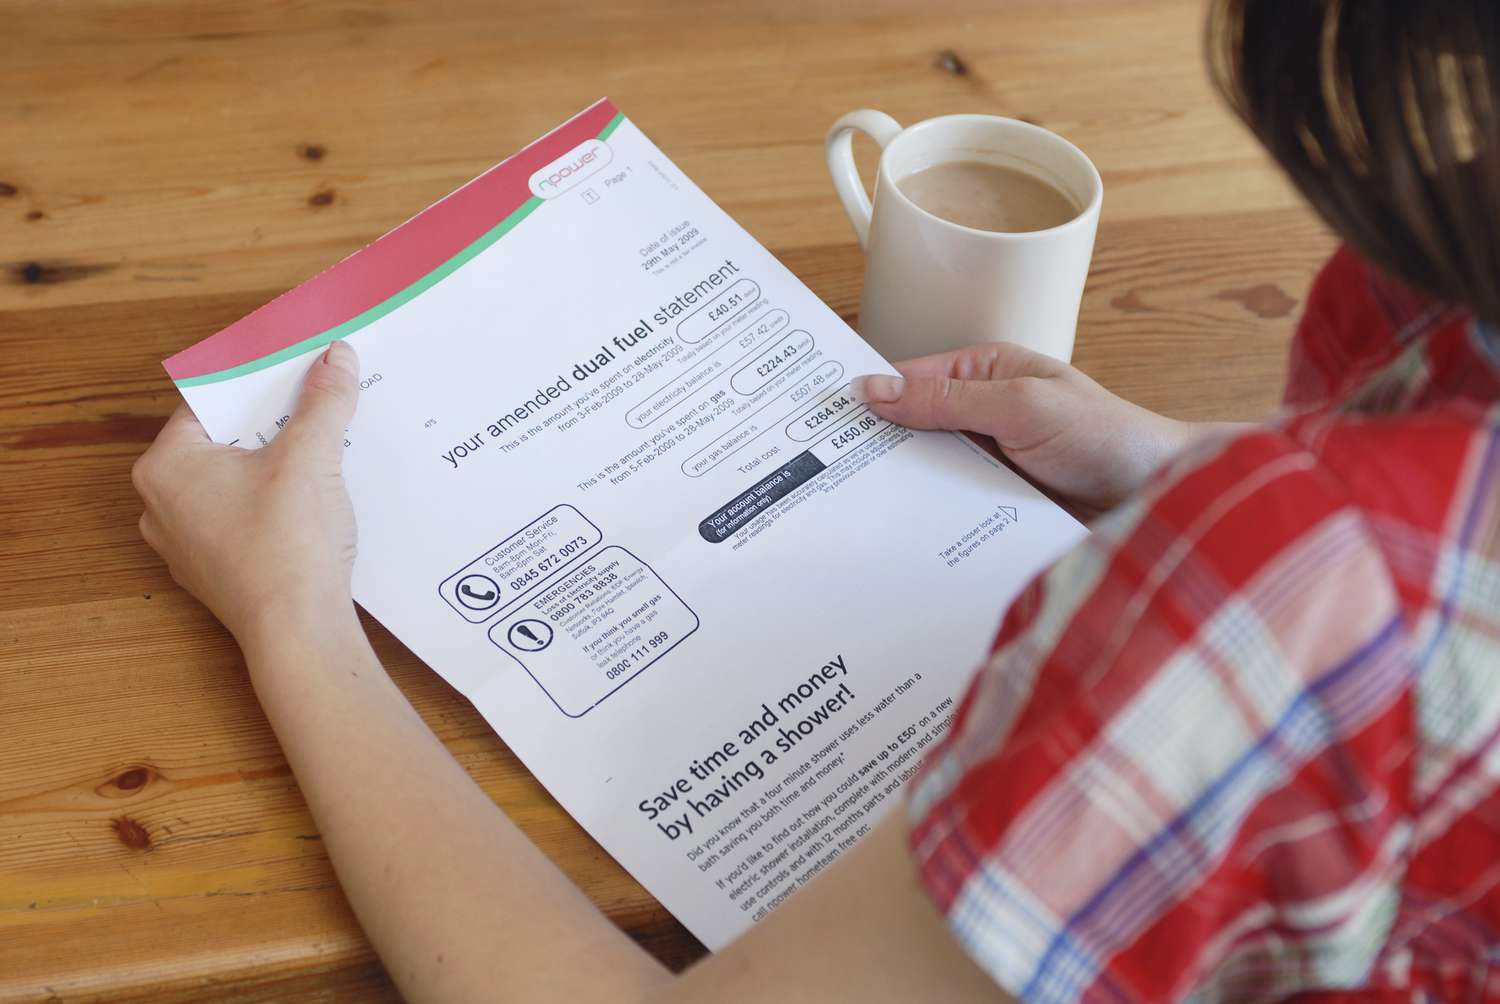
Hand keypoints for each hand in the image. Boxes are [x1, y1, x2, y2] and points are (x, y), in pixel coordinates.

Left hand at [133, 341, 361, 645]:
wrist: (298, 632)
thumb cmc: (286, 544)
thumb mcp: (310, 457)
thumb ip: (323, 402)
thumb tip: (335, 357)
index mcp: (166, 467)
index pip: (208, 404)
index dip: (255, 386)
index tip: (292, 374)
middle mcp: (161, 505)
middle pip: (222, 443)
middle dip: (270, 427)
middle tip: (314, 410)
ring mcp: (185, 545)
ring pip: (231, 485)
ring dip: (273, 469)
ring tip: (319, 457)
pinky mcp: (215, 574)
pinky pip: (241, 522)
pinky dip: (271, 509)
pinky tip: (310, 509)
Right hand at [852, 342, 1194, 512]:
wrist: (1162, 501)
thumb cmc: (1108, 438)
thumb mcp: (1022, 406)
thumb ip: (949, 399)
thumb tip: (876, 388)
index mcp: (985, 375)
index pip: (907, 380)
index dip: (866, 398)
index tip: (820, 419)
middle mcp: (980, 418)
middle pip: (909, 431)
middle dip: (874, 449)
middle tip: (820, 473)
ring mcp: (986, 465)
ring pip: (924, 475)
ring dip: (901, 490)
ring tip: (851, 509)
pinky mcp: (994, 507)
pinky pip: (948, 511)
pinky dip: (929, 521)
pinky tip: (900, 536)